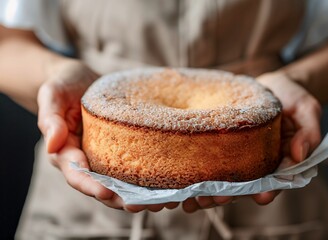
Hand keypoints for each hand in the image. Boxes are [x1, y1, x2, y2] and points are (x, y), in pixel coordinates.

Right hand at [37, 60, 178, 211]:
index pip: (77, 175)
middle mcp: (85, 161)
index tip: (107, 193)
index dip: (91, 186)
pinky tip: (165, 183)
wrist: (79, 80)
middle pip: (101, 187)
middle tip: (143, 205)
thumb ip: (50, 118)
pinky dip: (145, 179)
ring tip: (159, 201)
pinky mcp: (118, 151)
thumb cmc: (64, 85)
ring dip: (137, 195)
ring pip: (119, 184)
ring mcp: (103, 158)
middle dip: (121, 199)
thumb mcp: (52, 94)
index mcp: (66, 152)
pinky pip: (130, 169)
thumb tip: (52, 144)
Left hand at [180, 71, 322, 212]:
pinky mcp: (221, 147)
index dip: (268, 190)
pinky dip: (195, 176)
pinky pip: (209, 164)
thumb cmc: (291, 97)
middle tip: (211, 198)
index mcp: (280, 161)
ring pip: (223, 181)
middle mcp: (258, 165)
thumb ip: (309, 132)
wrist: (270, 85)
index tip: (260, 196)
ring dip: (208, 192)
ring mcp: (238, 158)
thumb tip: (299, 155)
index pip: (276, 182)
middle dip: (228, 195)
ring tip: (192, 199)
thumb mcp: (306, 109)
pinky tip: (181, 185)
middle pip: (243, 187)